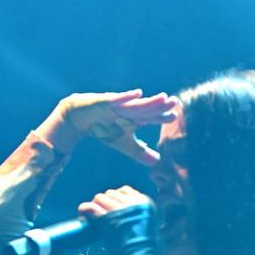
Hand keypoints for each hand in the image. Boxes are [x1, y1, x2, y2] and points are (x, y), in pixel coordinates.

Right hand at [40, 90, 177, 164]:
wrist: (79, 118)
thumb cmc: (104, 128)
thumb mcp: (123, 143)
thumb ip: (140, 151)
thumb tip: (157, 162)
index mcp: (134, 118)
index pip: (150, 118)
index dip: (161, 117)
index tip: (174, 116)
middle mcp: (128, 110)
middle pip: (146, 109)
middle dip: (159, 106)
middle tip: (174, 102)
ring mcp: (117, 105)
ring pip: (135, 105)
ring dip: (148, 101)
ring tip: (162, 97)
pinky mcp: (105, 102)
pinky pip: (117, 100)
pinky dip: (127, 97)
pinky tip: (138, 93)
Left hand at [78, 186, 163, 254]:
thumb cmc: (143, 248)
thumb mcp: (146, 224)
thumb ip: (136, 212)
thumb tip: (118, 205)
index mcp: (145, 202)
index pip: (124, 190)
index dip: (115, 198)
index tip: (110, 207)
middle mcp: (134, 203)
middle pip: (111, 193)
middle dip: (104, 202)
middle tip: (100, 213)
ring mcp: (121, 210)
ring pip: (100, 197)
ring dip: (95, 205)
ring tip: (93, 215)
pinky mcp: (109, 218)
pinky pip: (91, 207)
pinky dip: (85, 209)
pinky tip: (82, 212)